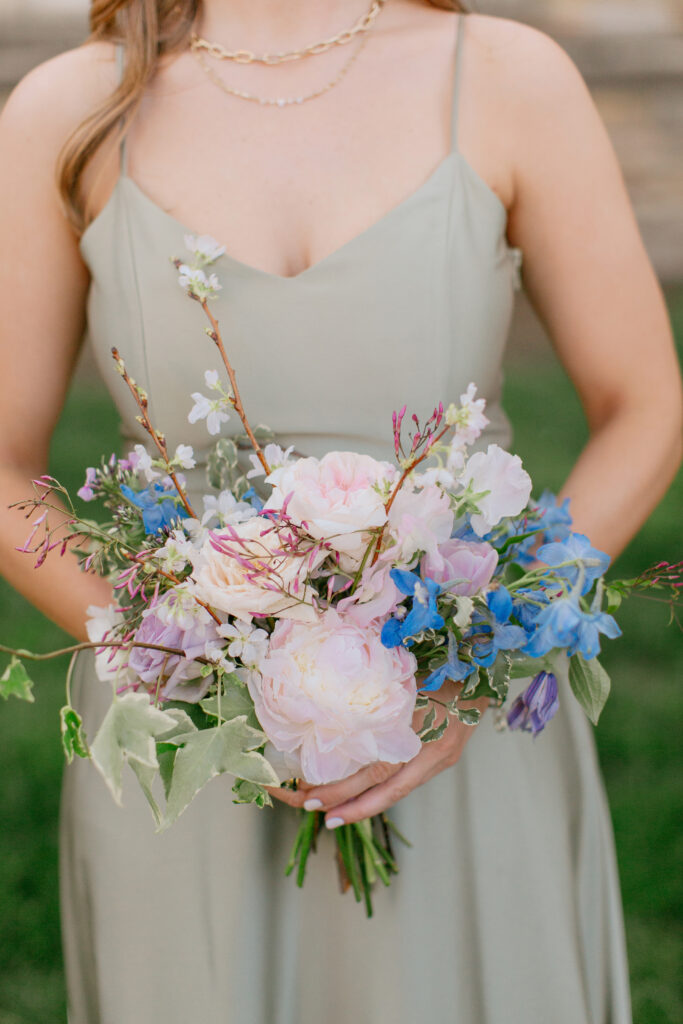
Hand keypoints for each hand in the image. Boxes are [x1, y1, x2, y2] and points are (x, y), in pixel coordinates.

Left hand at [266, 681, 487, 827]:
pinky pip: (411, 780)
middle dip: (348, 803)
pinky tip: (364, 794)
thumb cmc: (443, 657)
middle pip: (387, 787)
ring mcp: (443, 755)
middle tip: (311, 809)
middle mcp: (435, 749)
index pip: (378, 769)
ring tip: (334, 814)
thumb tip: (331, 698)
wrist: (486, 662)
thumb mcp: (410, 668)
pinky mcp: (447, 756)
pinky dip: (385, 789)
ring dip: (365, 803)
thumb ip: (379, 686)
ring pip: (400, 790)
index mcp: (423, 726)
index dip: (345, 787)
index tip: (310, 795)